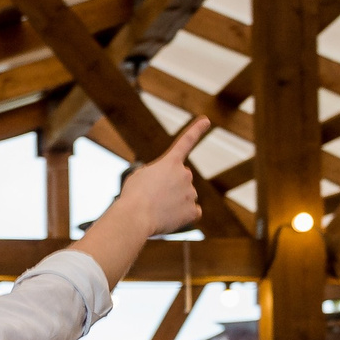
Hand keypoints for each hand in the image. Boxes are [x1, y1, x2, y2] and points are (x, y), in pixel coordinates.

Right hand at [116, 114, 212, 234]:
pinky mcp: (192, 211)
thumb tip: (162, 185)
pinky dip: (183, 216)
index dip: (197, 130)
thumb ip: (154, 174)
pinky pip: (192, 213)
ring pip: (185, 197)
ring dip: (174, 203)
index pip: (186, 142)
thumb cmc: (132, 196)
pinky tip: (171, 219)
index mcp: (170, 162)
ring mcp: (191, 193)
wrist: (135, 217)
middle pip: (181, 180)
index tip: (207, 121)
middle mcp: (185, 174)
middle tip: (153, 198)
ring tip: (157, 210)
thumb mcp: (138, 176)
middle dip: (171, 188)